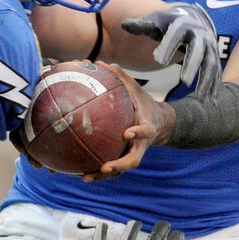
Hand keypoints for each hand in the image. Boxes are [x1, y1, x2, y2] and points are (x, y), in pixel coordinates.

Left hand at [81, 64, 174, 182]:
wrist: (160, 124)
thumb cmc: (143, 104)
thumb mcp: (136, 90)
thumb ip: (121, 78)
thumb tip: (101, 62)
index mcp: (147, 127)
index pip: (145, 131)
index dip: (138, 133)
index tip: (127, 133)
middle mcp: (141, 145)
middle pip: (133, 160)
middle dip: (120, 165)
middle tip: (106, 167)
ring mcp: (134, 154)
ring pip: (121, 170)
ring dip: (104, 176)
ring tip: (85, 177)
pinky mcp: (125, 159)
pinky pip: (112, 169)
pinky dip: (97, 173)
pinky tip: (78, 173)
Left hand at [121, 3, 220, 97]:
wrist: (191, 19)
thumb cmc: (168, 24)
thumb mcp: (155, 22)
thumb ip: (141, 26)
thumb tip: (125, 25)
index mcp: (183, 23)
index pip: (175, 34)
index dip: (167, 46)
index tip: (157, 59)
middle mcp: (200, 34)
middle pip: (197, 50)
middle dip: (192, 65)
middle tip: (184, 81)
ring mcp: (210, 46)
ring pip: (210, 64)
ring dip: (207, 81)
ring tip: (201, 98)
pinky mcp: (214, 57)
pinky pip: (215, 73)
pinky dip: (214, 86)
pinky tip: (212, 102)